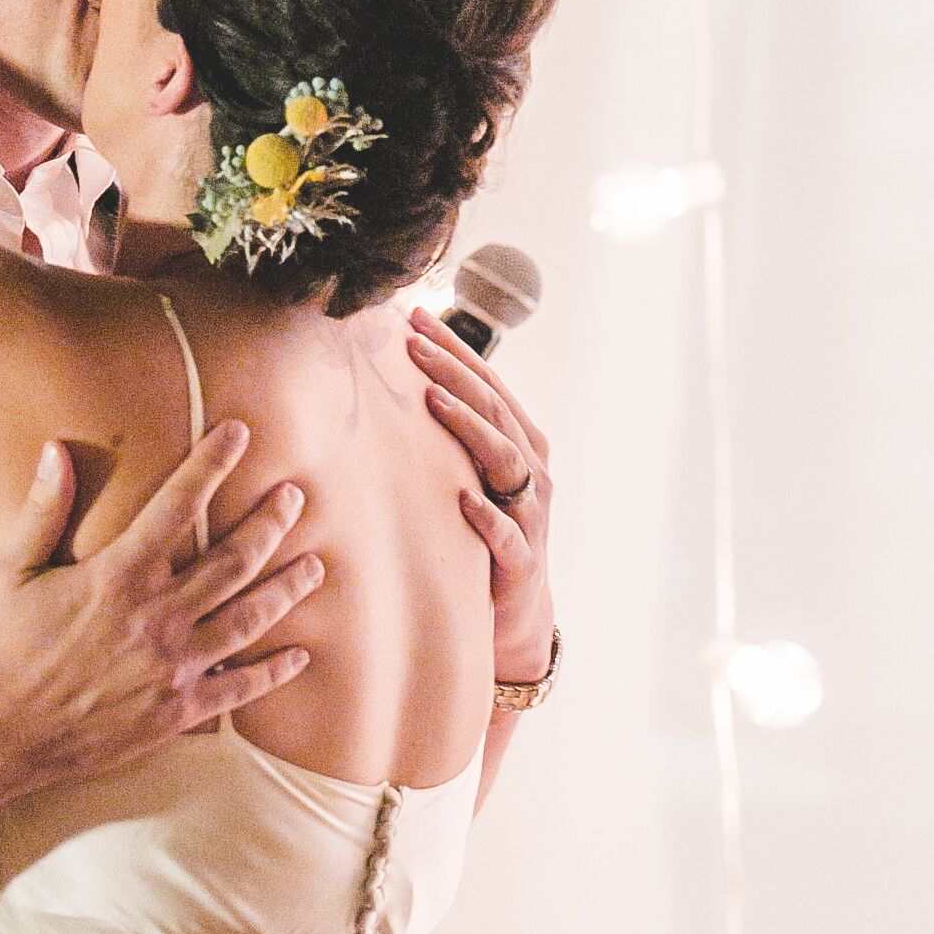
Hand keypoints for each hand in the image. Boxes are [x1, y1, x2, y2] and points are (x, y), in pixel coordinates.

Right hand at [0, 422, 322, 807]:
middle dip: (270, 523)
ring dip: (287, 588)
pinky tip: (300, 654)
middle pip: (234, 560)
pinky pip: (238, 688)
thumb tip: (55, 448)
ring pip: (249, 618)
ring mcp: (172, 667)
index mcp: (119, 577)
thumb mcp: (9, 571)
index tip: (238, 432)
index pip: (178, 505)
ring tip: (316, 566)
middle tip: (295, 497)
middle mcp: (157, 618)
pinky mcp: (176, 712)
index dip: (212, 463)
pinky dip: (274, 671)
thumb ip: (41, 509)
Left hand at [409, 307, 554, 683]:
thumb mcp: (474, 478)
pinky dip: (487, 515)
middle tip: (411, 343)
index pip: (488, 383)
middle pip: (494, 409)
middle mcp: (533, 472)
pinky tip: (463, 499)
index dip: (455, 348)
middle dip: (453, 371)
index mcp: (522, 444)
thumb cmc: (487, 533)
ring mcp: (532, 515)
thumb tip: (400, 380)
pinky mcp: (523, 562)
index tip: (415, 317)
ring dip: (469, 426)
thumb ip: (455, 435)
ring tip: (432, 400)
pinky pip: (506, 534)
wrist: (517, 616)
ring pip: (505, 459)